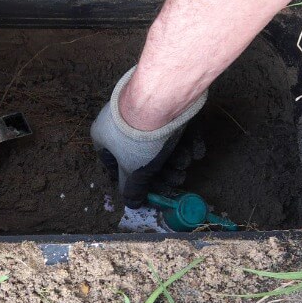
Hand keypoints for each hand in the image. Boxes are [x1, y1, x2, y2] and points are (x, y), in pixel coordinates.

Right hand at [90, 67, 206, 208]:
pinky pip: (175, 127)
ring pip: (161, 141)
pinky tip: (196, 151)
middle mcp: (121, 122)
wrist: (160, 98)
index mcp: (104, 136)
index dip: (133, 181)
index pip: (114, 165)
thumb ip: (132, 188)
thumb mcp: (133, 170)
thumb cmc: (138, 138)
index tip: (150, 191)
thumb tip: (131, 204)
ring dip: (176, 158)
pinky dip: (187, 141)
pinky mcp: (167, 103)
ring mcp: (144, 110)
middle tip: (177, 180)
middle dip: (162, 171)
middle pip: (143, 155)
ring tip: (185, 163)